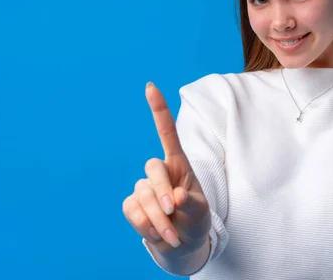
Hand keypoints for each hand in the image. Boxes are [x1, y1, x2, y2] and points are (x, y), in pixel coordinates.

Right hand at [123, 82, 211, 254]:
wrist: (182, 245)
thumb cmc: (195, 220)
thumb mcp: (200, 212)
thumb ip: (191, 203)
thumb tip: (174, 197)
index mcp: (178, 164)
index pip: (167, 132)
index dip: (158, 109)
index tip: (150, 86)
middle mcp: (159, 171)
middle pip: (153, 168)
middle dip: (162, 193)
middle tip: (173, 213)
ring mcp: (143, 187)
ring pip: (142, 195)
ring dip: (159, 220)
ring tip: (174, 234)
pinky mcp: (132, 204)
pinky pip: (133, 211)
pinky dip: (147, 227)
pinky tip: (158, 233)